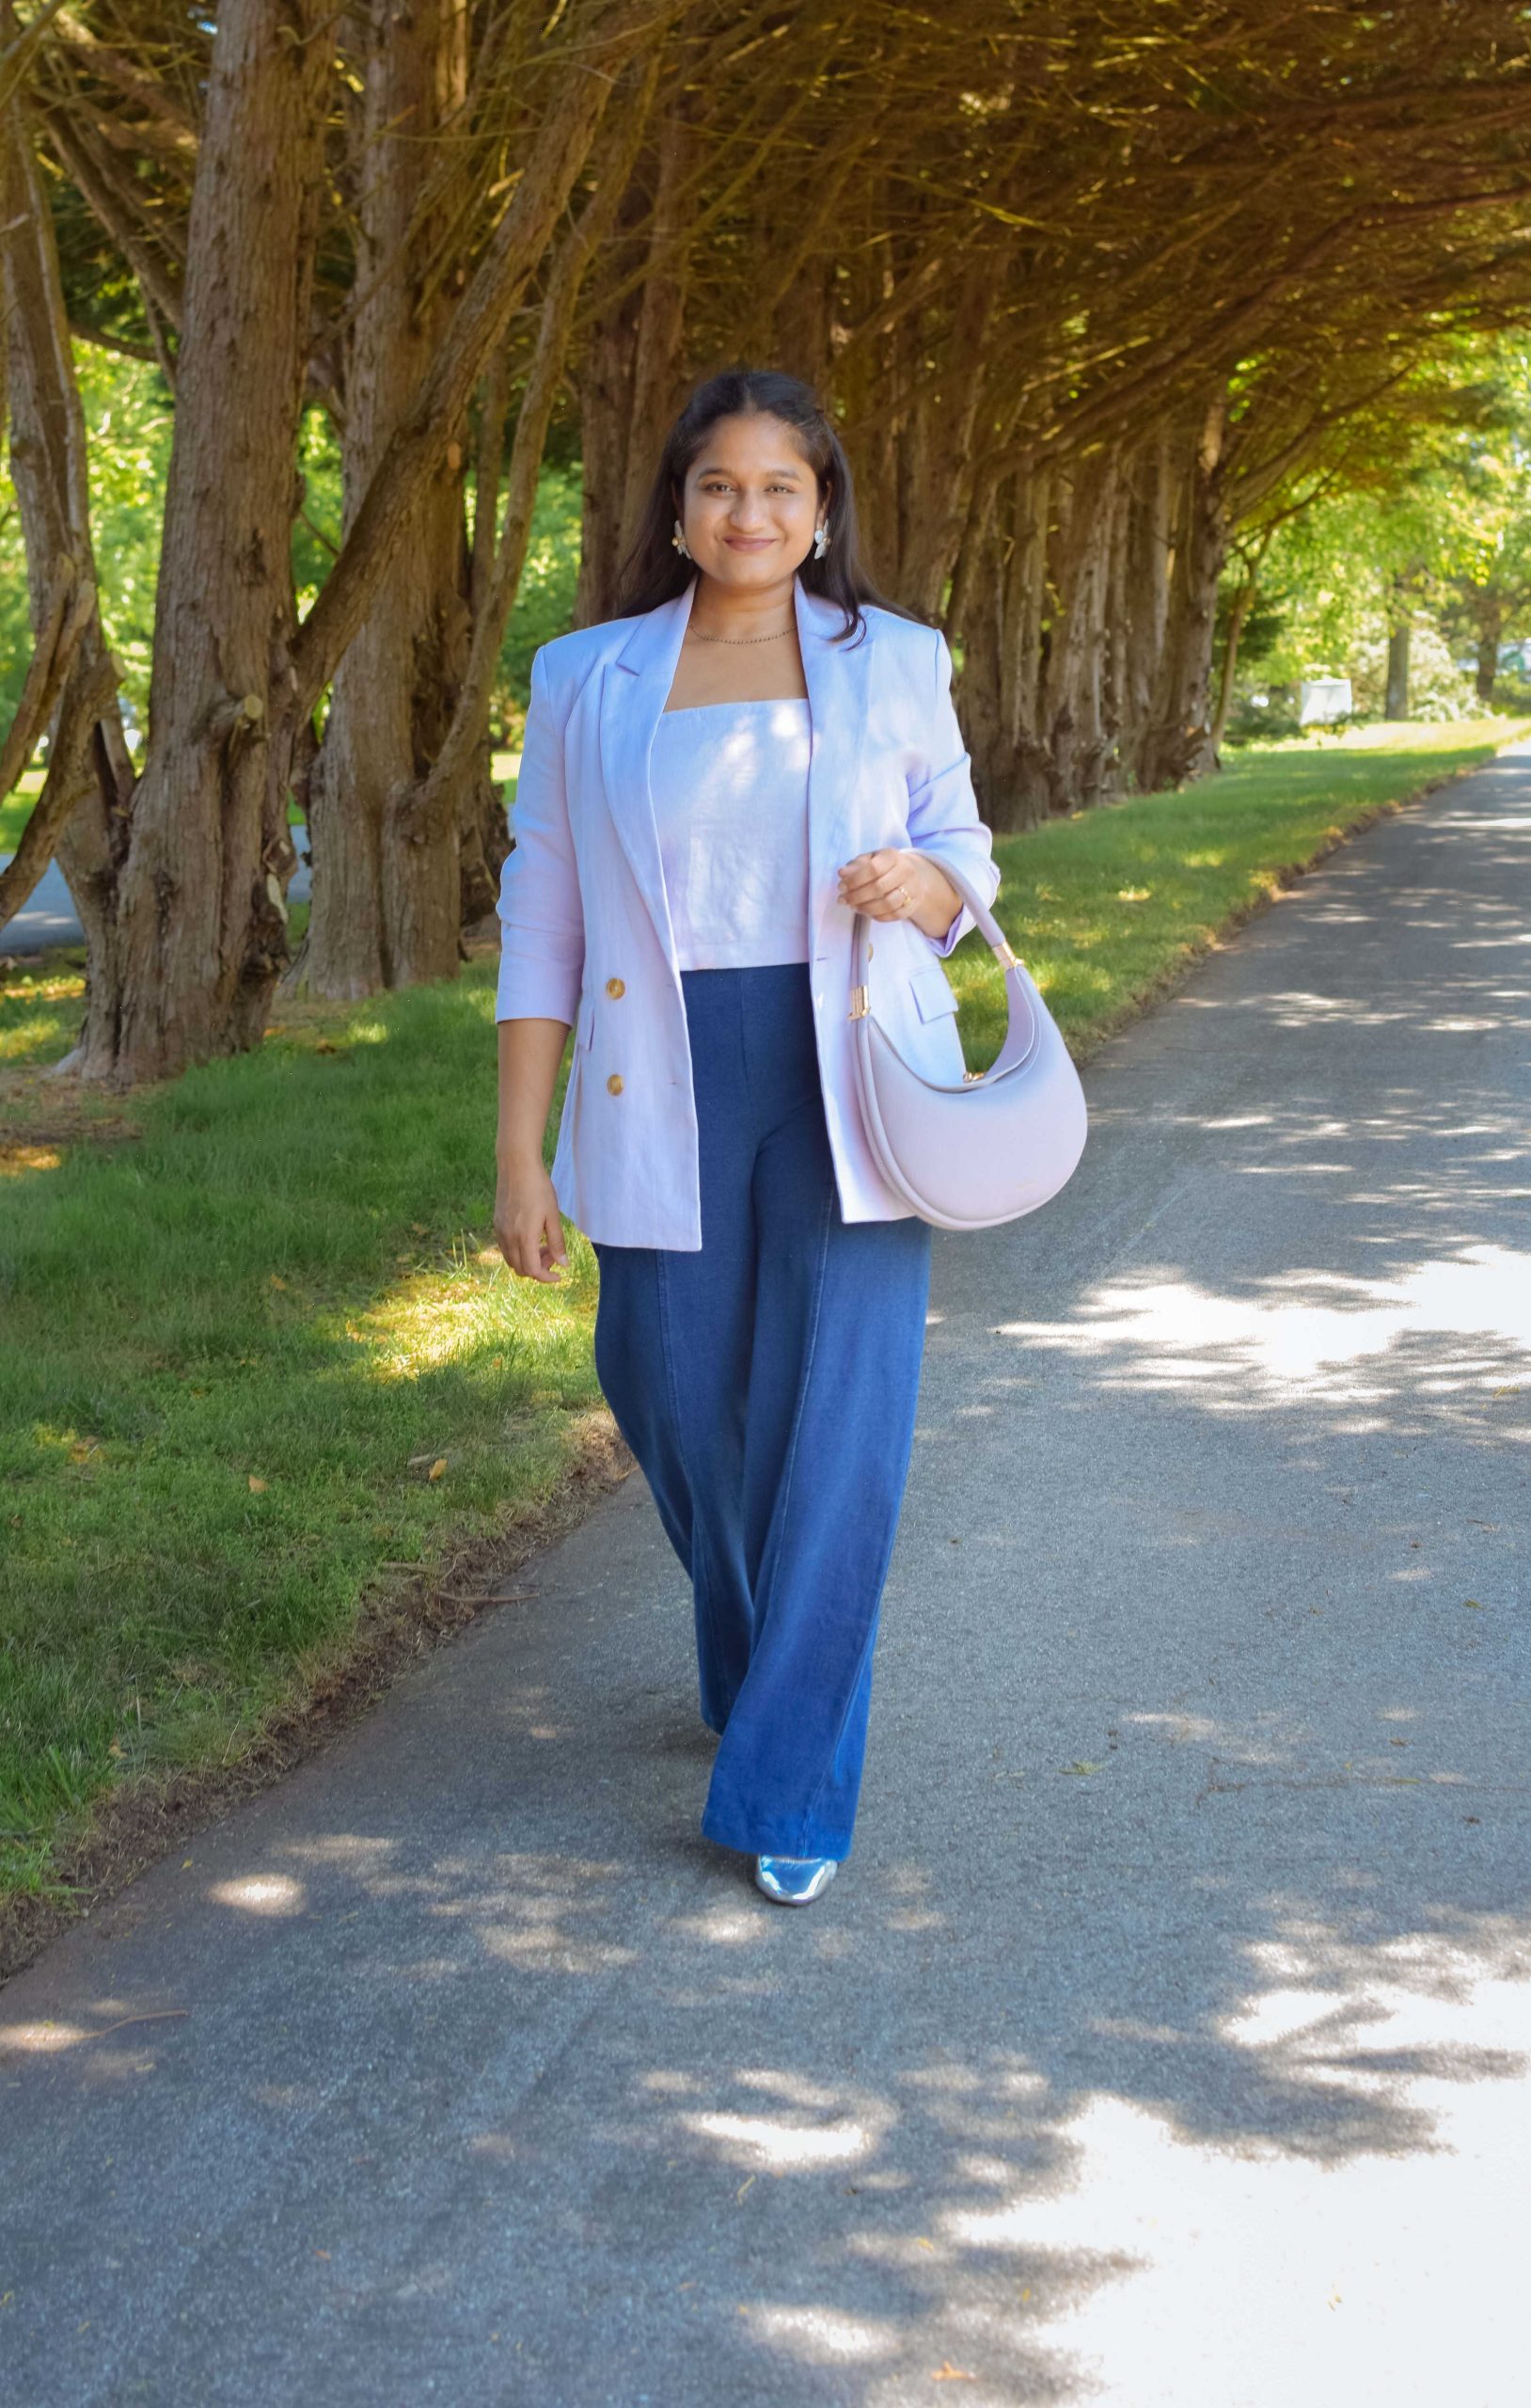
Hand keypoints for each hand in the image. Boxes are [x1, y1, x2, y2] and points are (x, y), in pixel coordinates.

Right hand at [494, 1160, 568, 1283]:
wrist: (516, 1167)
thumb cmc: (538, 1188)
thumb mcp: (553, 1215)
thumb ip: (557, 1242)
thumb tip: (563, 1264)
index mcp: (524, 1237)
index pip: (533, 1270)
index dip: (547, 1278)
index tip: (559, 1275)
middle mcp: (508, 1238)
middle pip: (521, 1269)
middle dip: (539, 1268)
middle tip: (553, 1254)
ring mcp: (500, 1231)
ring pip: (511, 1260)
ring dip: (528, 1260)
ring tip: (543, 1244)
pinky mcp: (497, 1224)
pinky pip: (505, 1248)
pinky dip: (519, 1251)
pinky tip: (531, 1236)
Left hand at [836, 847, 960, 941]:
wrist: (913, 874)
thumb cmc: (885, 866)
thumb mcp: (870, 859)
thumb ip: (855, 865)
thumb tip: (842, 873)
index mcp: (893, 856)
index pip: (873, 869)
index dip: (854, 879)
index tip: (841, 887)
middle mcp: (906, 871)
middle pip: (879, 888)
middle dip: (857, 896)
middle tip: (843, 900)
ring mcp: (912, 889)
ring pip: (888, 904)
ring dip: (867, 908)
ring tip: (853, 907)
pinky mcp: (914, 904)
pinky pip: (896, 915)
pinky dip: (879, 916)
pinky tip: (867, 913)